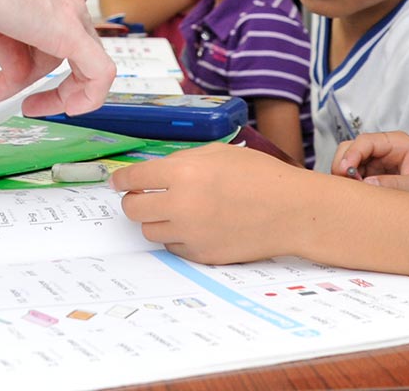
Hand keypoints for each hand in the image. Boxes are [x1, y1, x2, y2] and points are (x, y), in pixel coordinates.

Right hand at [0, 0, 112, 115]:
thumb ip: (6, 32)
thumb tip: (12, 65)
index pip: (48, 17)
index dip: (25, 48)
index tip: (11, 63)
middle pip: (57, 41)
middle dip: (25, 70)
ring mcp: (73, 3)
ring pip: (67, 58)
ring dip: (27, 82)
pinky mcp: (70, 29)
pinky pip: (98, 73)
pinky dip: (86, 97)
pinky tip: (67, 109)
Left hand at [112, 144, 305, 264]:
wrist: (291, 210)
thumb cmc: (260, 176)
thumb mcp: (218, 153)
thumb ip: (182, 161)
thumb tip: (153, 172)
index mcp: (183, 173)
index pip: (133, 179)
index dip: (120, 180)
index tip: (117, 182)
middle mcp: (182, 205)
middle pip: (133, 209)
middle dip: (133, 201)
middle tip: (143, 196)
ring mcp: (191, 233)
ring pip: (150, 231)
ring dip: (155, 220)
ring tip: (175, 210)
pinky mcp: (202, 255)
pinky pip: (174, 247)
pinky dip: (177, 236)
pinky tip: (195, 225)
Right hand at [328, 131, 408, 196]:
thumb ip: (395, 184)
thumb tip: (365, 183)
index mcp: (398, 143)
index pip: (365, 141)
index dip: (351, 154)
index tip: (344, 171)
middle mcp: (385, 149)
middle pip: (352, 149)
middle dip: (344, 165)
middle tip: (347, 187)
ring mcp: (378, 163)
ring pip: (350, 164)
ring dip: (347, 177)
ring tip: (354, 195)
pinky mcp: (375, 177)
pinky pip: (356, 177)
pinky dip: (352, 185)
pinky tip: (357, 197)